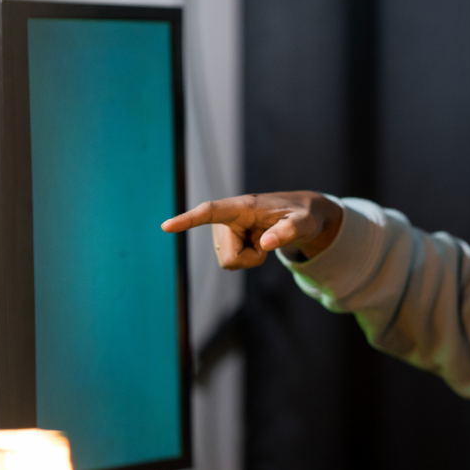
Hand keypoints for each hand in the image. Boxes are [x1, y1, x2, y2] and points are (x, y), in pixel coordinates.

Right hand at [160, 191, 343, 269]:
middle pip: (229, 257)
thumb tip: (264, 246)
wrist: (298, 215)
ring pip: (229, 262)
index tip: (166, 226)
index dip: (188, 220)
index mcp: (242, 206)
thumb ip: (288, 233)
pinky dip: (248, 258)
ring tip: (262, 238)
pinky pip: (232, 262)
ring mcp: (223, 229)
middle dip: (251, 259)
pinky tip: (256, 242)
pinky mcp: (224, 239)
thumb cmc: (302, 216)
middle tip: (268, 240)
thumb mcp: (303, 224)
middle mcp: (226, 217)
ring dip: (250, 258)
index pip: (210, 211)